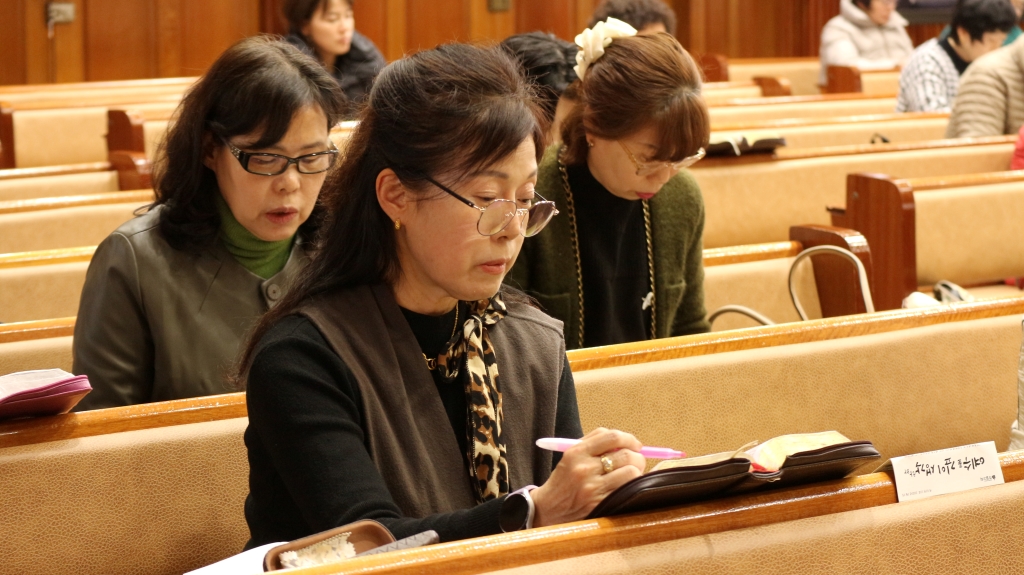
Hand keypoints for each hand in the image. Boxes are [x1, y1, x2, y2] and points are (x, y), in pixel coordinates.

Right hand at [529, 427, 645, 526]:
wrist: (548, 508)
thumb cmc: (564, 479)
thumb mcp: (572, 455)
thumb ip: (595, 443)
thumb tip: (626, 441)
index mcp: (577, 452)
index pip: (612, 437)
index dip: (629, 438)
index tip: (634, 444)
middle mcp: (585, 468)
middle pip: (626, 455)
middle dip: (637, 457)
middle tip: (636, 461)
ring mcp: (593, 488)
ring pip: (631, 473)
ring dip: (636, 473)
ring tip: (630, 475)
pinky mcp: (599, 504)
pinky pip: (626, 491)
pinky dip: (631, 487)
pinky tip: (626, 487)